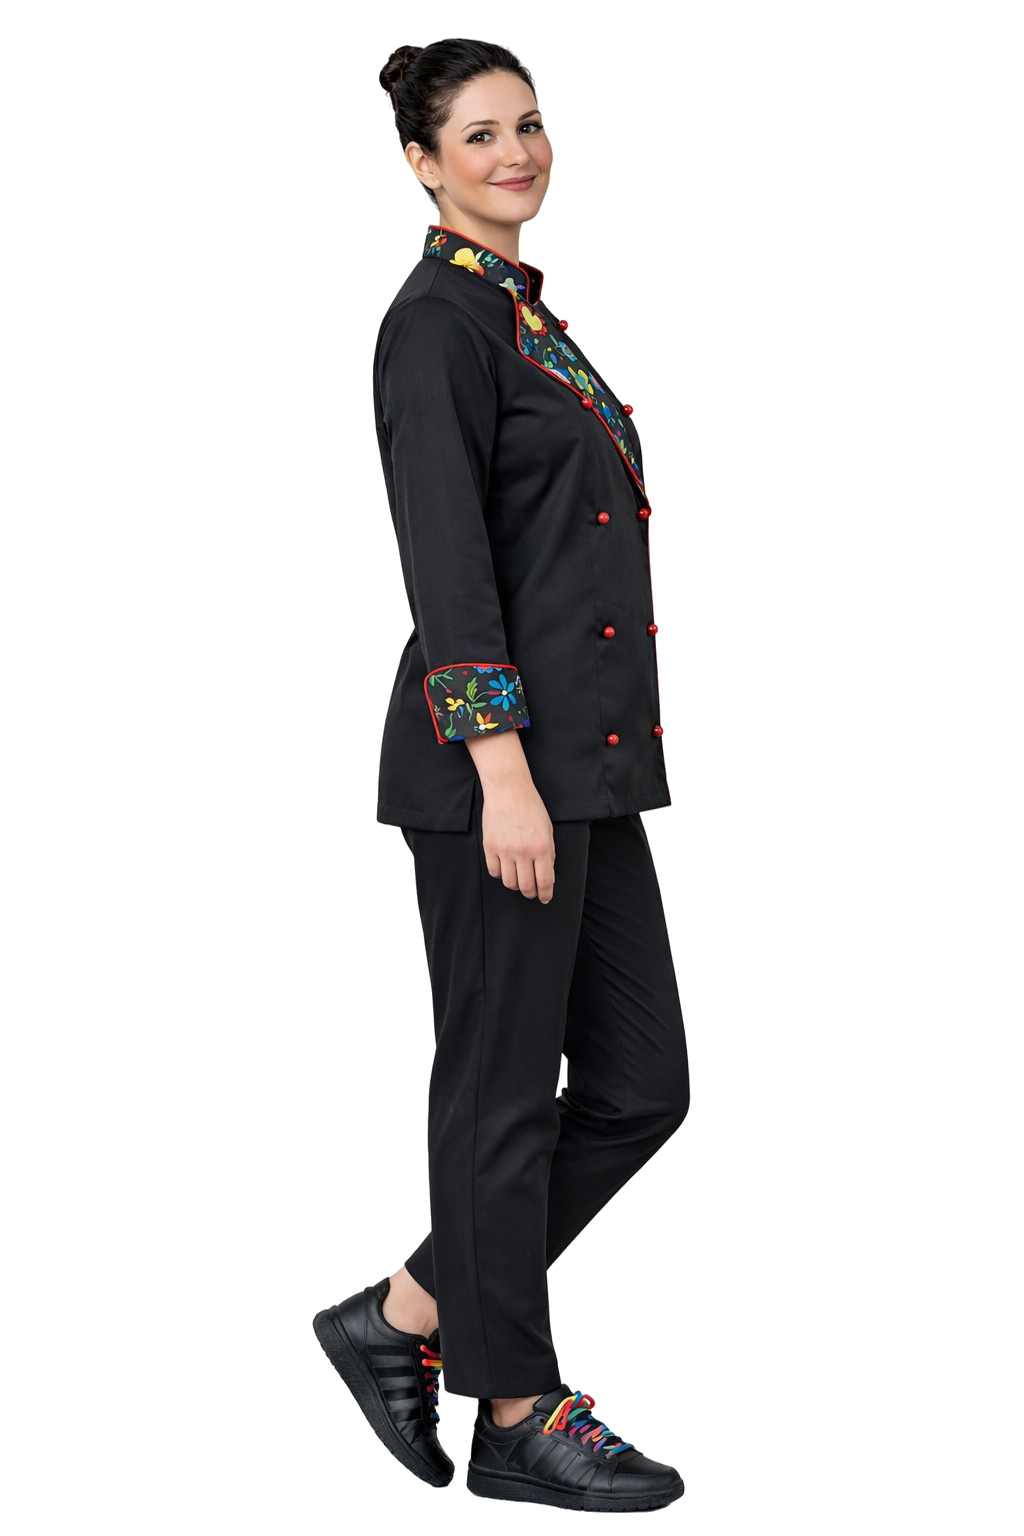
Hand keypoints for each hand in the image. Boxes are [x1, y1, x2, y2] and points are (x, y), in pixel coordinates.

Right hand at [480, 779, 555, 901]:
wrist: (509, 789)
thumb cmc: (531, 807)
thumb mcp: (548, 830)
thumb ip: (549, 854)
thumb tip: (548, 876)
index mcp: (542, 847)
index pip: (545, 881)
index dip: (546, 894)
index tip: (545, 898)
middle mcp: (524, 851)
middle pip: (526, 886)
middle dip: (531, 893)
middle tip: (532, 892)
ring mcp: (505, 850)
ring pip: (509, 882)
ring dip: (515, 885)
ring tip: (519, 879)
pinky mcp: (490, 846)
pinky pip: (494, 871)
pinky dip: (500, 874)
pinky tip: (505, 868)